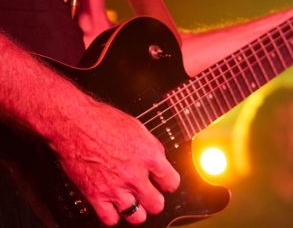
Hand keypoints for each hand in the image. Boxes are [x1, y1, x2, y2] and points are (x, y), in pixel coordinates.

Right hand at [52, 101, 179, 225]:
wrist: (73, 123)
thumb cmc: (102, 120)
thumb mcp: (138, 128)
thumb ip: (152, 148)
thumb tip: (160, 160)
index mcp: (149, 155)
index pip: (172, 183)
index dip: (168, 183)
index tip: (163, 183)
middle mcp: (134, 174)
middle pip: (157, 204)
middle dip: (155, 200)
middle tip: (149, 194)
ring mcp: (115, 187)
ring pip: (137, 216)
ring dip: (136, 210)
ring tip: (132, 201)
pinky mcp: (95, 195)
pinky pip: (110, 219)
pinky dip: (113, 214)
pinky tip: (113, 204)